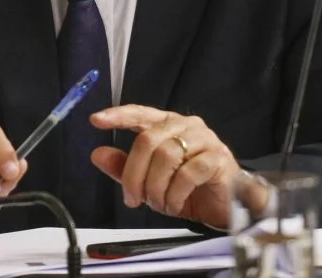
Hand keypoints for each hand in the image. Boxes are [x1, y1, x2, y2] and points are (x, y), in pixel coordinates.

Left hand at [89, 105, 239, 229]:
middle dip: (134, 174)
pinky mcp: (217, 158)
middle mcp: (187, 126)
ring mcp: (204, 140)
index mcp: (169, 125)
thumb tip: (98, 154)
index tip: (96, 120)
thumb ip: (124, 167)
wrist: (225, 207)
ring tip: (158, 203)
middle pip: (148, 139)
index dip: (119, 116)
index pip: (141, 113)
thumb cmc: (189, 190)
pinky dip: (175, 194)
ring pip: (166, 156)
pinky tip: (174, 203)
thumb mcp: (150, 181)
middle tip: (132, 198)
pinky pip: (187, 174)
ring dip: (155, 187)